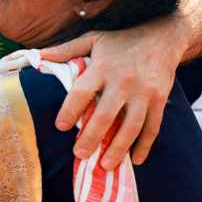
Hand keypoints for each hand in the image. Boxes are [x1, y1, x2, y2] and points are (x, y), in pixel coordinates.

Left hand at [40, 23, 181, 169]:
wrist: (163, 35)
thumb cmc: (122, 40)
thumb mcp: (93, 39)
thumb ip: (66, 50)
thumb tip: (38, 57)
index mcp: (103, 67)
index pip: (82, 92)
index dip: (70, 111)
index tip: (61, 127)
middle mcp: (123, 82)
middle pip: (106, 116)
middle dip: (92, 138)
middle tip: (79, 155)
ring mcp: (144, 93)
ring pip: (131, 127)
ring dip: (118, 149)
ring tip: (105, 166)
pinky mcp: (160, 100)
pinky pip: (153, 127)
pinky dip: (145, 146)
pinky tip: (136, 160)